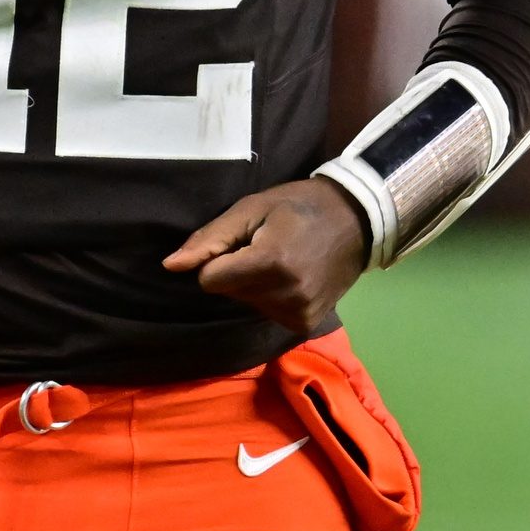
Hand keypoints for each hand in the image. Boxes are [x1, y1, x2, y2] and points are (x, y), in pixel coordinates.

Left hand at [163, 179, 368, 331]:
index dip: (219, 259)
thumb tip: (171, 266)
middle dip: (238, 271)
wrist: (358, 220)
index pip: (209, 279)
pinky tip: (295, 277)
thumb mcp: (252, 208)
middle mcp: (285, 295)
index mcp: (269, 263)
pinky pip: (268, 314)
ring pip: (247, 304)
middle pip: (229, 292)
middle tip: (268, 245)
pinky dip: (273, 298)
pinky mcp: (306, 324)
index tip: (244, 241)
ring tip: (285, 259)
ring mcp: (298, 314)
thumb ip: (210, 239)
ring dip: (256, 285)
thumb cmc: (299, 206)